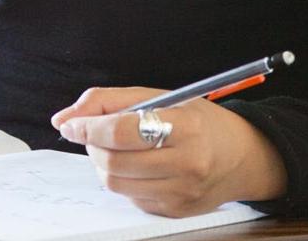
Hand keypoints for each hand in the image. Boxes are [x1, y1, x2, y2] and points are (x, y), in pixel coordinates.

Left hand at [50, 87, 286, 216]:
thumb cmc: (199, 121)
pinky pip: (130, 197)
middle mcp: (187, 164)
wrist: (243, 157)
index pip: (122, 131)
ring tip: (113, 148)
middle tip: (91, 133)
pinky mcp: (175, 211)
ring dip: (101, 164)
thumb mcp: (159, 96)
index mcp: (186, 127)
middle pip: (114, 162)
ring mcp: (182, 192)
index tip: (72, 123)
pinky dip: (122, 179)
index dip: (88, 127)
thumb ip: (108, 101)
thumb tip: (64, 119)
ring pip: (116, 183)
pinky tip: (136, 166)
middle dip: (91, 146)